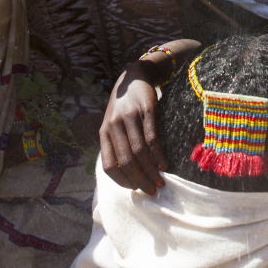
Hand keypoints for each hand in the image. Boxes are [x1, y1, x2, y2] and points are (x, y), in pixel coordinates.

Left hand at [99, 61, 166, 193]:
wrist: (133, 77)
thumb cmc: (122, 107)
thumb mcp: (112, 124)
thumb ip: (115, 145)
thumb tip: (126, 174)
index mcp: (104, 133)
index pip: (109, 164)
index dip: (122, 180)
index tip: (135, 188)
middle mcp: (114, 125)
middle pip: (126, 160)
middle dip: (140, 179)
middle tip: (151, 190)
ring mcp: (130, 117)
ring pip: (140, 151)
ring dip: (151, 170)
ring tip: (159, 181)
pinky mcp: (147, 110)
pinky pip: (152, 138)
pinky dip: (158, 155)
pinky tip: (163, 164)